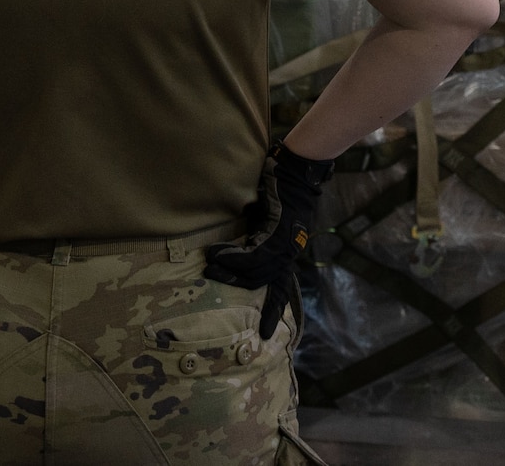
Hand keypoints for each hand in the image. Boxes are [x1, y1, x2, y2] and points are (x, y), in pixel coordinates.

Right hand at [203, 142, 334, 340]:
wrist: (295, 170)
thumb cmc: (279, 190)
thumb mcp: (265, 219)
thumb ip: (255, 237)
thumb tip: (234, 248)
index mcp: (286, 253)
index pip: (280, 288)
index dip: (271, 310)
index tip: (263, 335)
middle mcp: (289, 253)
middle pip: (266, 285)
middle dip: (240, 289)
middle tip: (213, 281)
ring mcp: (286, 245)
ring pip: (257, 271)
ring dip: (229, 271)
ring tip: (209, 265)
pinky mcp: (279, 233)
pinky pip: (254, 254)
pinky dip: (234, 257)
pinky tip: (217, 254)